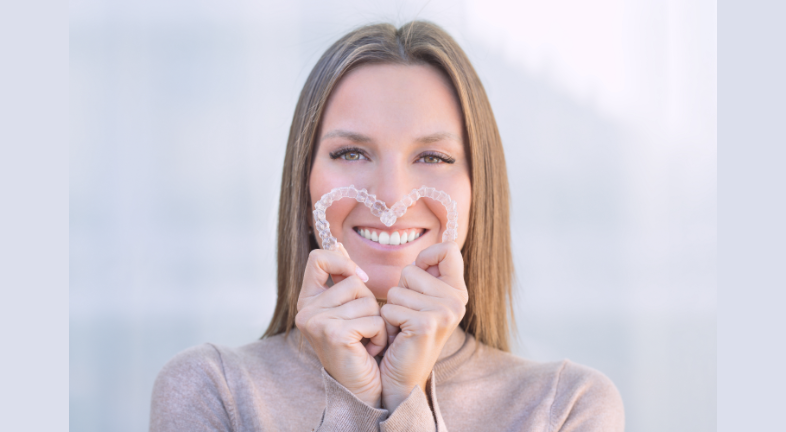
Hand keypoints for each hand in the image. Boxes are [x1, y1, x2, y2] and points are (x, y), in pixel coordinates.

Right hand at [295, 244, 387, 406]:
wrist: (363, 388)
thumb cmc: (361, 346)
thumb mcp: (350, 308)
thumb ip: (343, 279)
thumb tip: (339, 245)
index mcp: (307, 300)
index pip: (318, 258)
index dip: (342, 263)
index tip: (359, 280)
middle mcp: (305, 311)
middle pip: (352, 281)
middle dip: (369, 304)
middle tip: (362, 329)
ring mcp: (316, 322)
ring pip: (366, 300)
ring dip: (377, 322)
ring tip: (366, 341)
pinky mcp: (333, 334)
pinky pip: (373, 319)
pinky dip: (380, 335)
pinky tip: (369, 350)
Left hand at [379, 241, 468, 411]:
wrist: (403, 379)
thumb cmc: (406, 335)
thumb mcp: (422, 300)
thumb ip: (426, 275)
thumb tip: (426, 249)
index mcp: (458, 291)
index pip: (449, 249)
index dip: (426, 256)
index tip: (419, 274)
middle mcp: (457, 301)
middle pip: (411, 269)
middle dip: (400, 290)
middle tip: (407, 315)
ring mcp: (444, 313)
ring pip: (396, 289)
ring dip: (391, 309)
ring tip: (402, 328)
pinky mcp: (426, 324)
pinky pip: (390, 307)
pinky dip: (387, 322)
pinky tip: (398, 337)